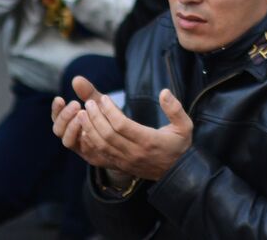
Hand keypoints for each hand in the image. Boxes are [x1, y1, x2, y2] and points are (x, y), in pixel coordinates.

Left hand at [56, 76, 192, 180]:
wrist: (176, 175)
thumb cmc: (179, 146)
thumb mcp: (185, 126)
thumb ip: (175, 109)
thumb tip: (164, 92)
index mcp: (149, 141)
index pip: (122, 125)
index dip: (110, 111)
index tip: (105, 98)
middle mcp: (134, 152)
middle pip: (107, 135)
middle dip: (95, 118)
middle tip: (88, 103)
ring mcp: (126, 161)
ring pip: (101, 145)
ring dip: (89, 129)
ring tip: (82, 114)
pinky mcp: (120, 165)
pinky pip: (101, 154)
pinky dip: (90, 142)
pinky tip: (85, 129)